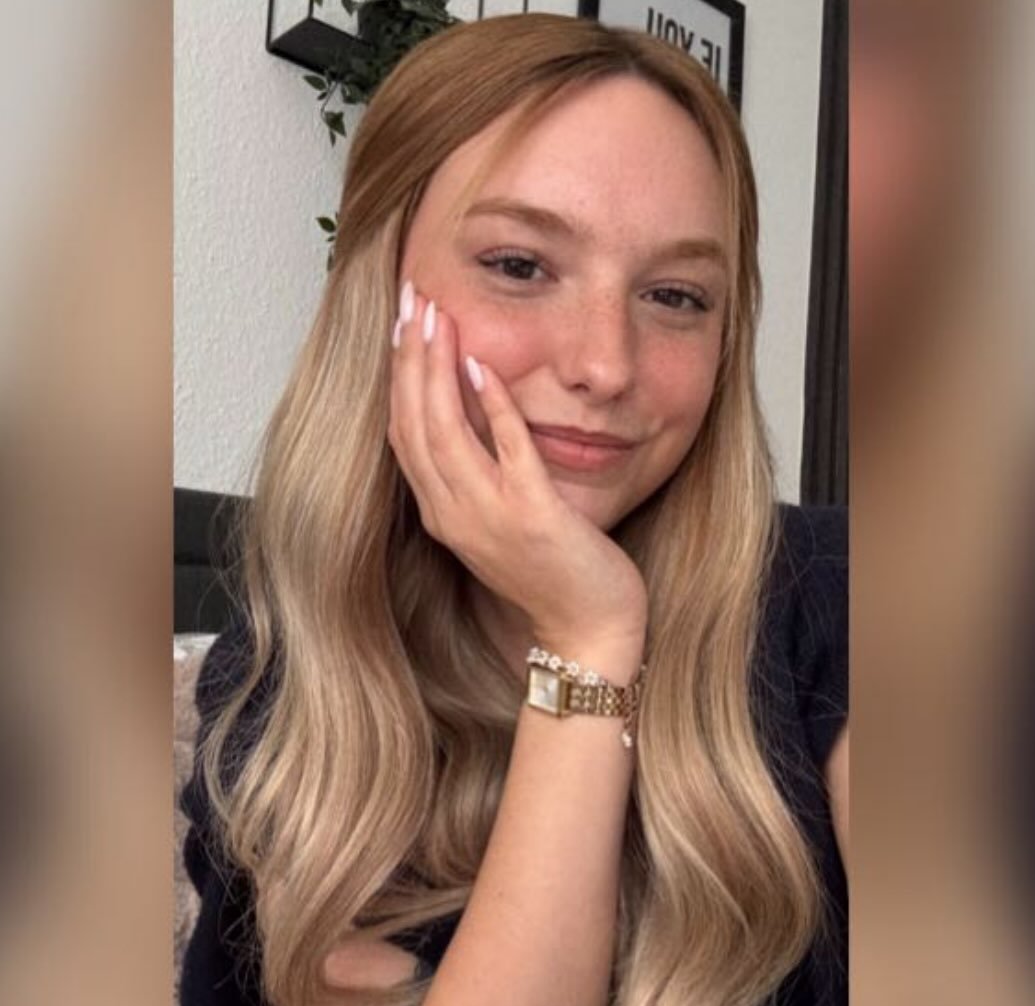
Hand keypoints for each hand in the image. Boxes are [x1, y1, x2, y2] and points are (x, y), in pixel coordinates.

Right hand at [386, 283, 647, 663]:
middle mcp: (452, 515)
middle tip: (411, 297)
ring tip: (436, 315)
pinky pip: (506, 451)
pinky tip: (483, 365)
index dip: (397, 375)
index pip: (403, 432)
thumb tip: (473, 414)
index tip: (401, 324)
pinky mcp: (532, 516)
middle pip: (414, 421)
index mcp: (442, 514)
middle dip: (409, 355)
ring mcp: (488, 517)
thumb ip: (478, 475)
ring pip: (445, 430)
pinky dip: (492, 406)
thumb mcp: (498, 520)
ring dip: (436, 368)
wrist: (587, 629)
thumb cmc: (550, 572)